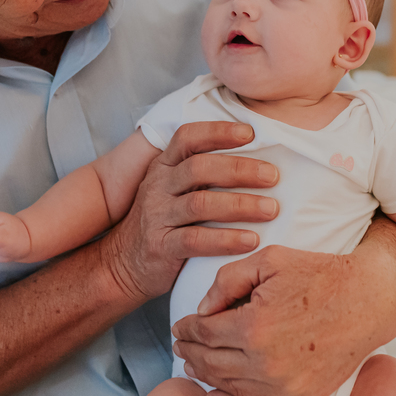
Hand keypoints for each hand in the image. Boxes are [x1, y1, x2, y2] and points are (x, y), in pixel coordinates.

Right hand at [98, 121, 280, 302]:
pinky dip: (226, 240)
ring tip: (271, 209)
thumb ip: (201, 173)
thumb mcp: (172, 189)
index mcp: (163, 166)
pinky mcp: (161, 247)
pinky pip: (196, 240)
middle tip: (272, 176)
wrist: (123, 263)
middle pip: (199, 167)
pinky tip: (251, 240)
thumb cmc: (162, 222)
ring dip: (240, 205)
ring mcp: (157, 216)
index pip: (188, 138)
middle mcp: (158, 186)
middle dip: (239, 169)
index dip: (218, 131)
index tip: (250, 133)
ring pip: (200, 203)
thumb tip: (256, 158)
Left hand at [172, 244, 395, 395]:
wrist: (367, 300)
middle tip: (181, 343)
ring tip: (193, 364)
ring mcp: (282, 386)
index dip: (187, 328)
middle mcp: (264, 362)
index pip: (204, 332)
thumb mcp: (268, 261)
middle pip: (210, 361)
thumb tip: (202, 310)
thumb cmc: (318, 274)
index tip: (180, 325)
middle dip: (190, 351)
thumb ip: (226, 281)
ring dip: (204, 375)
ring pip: (227, 386)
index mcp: (253, 326)